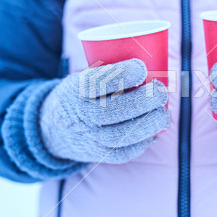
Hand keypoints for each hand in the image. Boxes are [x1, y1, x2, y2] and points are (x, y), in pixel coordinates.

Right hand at [40, 59, 169, 162]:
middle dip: (144, 101)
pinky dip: (142, 144)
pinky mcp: (96, 154)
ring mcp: (88, 137)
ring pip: (120, 136)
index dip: (122, 75)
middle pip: (113, 110)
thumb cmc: (83, 94)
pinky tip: (155, 133)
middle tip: (161, 91)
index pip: (97, 82)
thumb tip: (159, 62)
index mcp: (75, 90)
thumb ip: (113, 72)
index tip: (142, 67)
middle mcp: (79, 115)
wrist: (52, 128)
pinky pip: (122, 153)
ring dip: (149, 125)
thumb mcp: (85, 77)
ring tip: (164, 115)